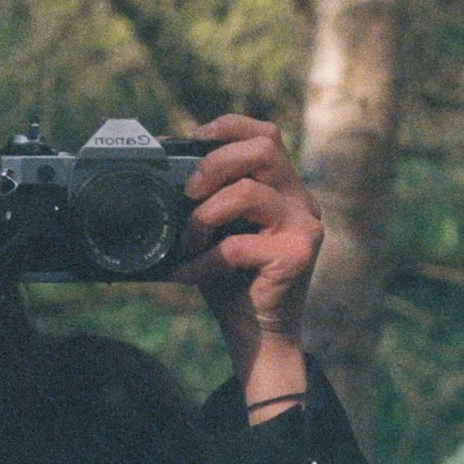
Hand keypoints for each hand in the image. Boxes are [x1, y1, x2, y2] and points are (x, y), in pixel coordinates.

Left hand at [173, 113, 321, 414]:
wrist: (257, 336)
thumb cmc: (232, 280)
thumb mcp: (217, 230)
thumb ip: (205, 198)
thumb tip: (159, 166)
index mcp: (284, 187)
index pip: (266, 134)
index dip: (229, 127)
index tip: (194, 139)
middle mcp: (302, 200)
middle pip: (264, 148)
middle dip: (215, 163)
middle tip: (188, 192)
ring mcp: (305, 226)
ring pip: (247, 193)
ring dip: (204, 216)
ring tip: (187, 242)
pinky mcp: (298, 254)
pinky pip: (238, 245)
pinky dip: (204, 260)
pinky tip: (189, 274)